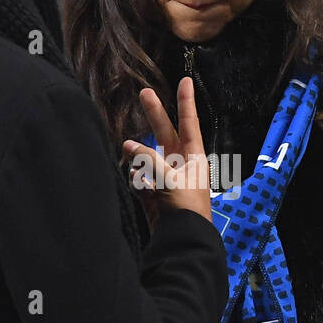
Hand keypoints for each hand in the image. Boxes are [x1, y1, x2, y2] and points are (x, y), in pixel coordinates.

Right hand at [121, 77, 211, 227]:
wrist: (183, 242)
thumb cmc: (186, 210)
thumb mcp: (170, 179)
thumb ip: (149, 159)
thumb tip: (128, 145)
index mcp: (193, 158)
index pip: (188, 123)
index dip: (185, 102)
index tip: (185, 80)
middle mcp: (180, 164)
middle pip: (165, 133)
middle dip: (154, 115)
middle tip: (144, 93)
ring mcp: (166, 178)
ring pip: (147, 158)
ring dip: (140, 161)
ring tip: (143, 172)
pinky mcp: (154, 193)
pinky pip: (139, 179)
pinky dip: (137, 182)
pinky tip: (142, 191)